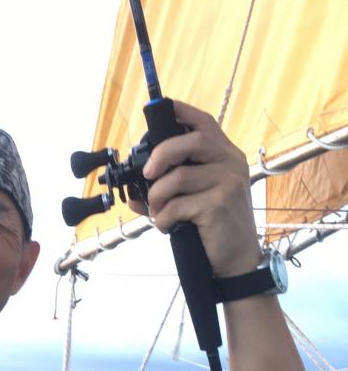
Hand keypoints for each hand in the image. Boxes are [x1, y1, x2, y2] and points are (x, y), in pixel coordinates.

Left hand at [130, 100, 261, 277]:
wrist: (237, 259)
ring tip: (157, 211)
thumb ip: (170, 187)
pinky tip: (169, 226)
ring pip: (179, 177)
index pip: (204, 122)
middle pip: (192, 141)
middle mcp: (231, 162)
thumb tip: (133, 193)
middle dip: (161, 154)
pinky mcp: (220, 205)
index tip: (160, 110)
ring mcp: (229, 182)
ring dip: (157, 197)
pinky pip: (178, 205)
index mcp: (225, 155)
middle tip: (147, 174)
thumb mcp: (195, 199)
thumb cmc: (214, 226)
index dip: (181, 112)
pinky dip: (164, 218)